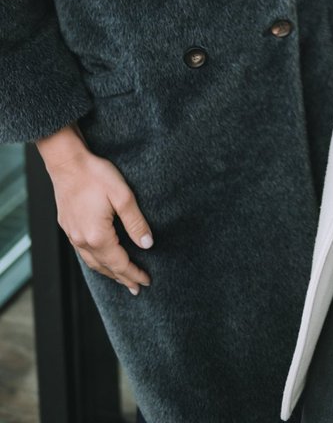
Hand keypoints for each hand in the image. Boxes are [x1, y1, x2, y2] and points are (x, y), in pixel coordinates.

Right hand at [36, 124, 152, 293]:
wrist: (67, 162)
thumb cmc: (95, 175)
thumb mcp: (123, 196)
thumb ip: (136, 222)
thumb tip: (147, 244)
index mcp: (98, 236)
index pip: (120, 263)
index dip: (134, 273)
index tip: (146, 281)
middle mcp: (82, 240)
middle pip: (105, 268)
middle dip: (122, 278)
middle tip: (136, 288)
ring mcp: (72, 235)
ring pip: (92, 263)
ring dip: (108, 273)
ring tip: (120, 278)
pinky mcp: (67, 227)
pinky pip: (83, 253)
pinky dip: (95, 261)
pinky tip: (100, 259)